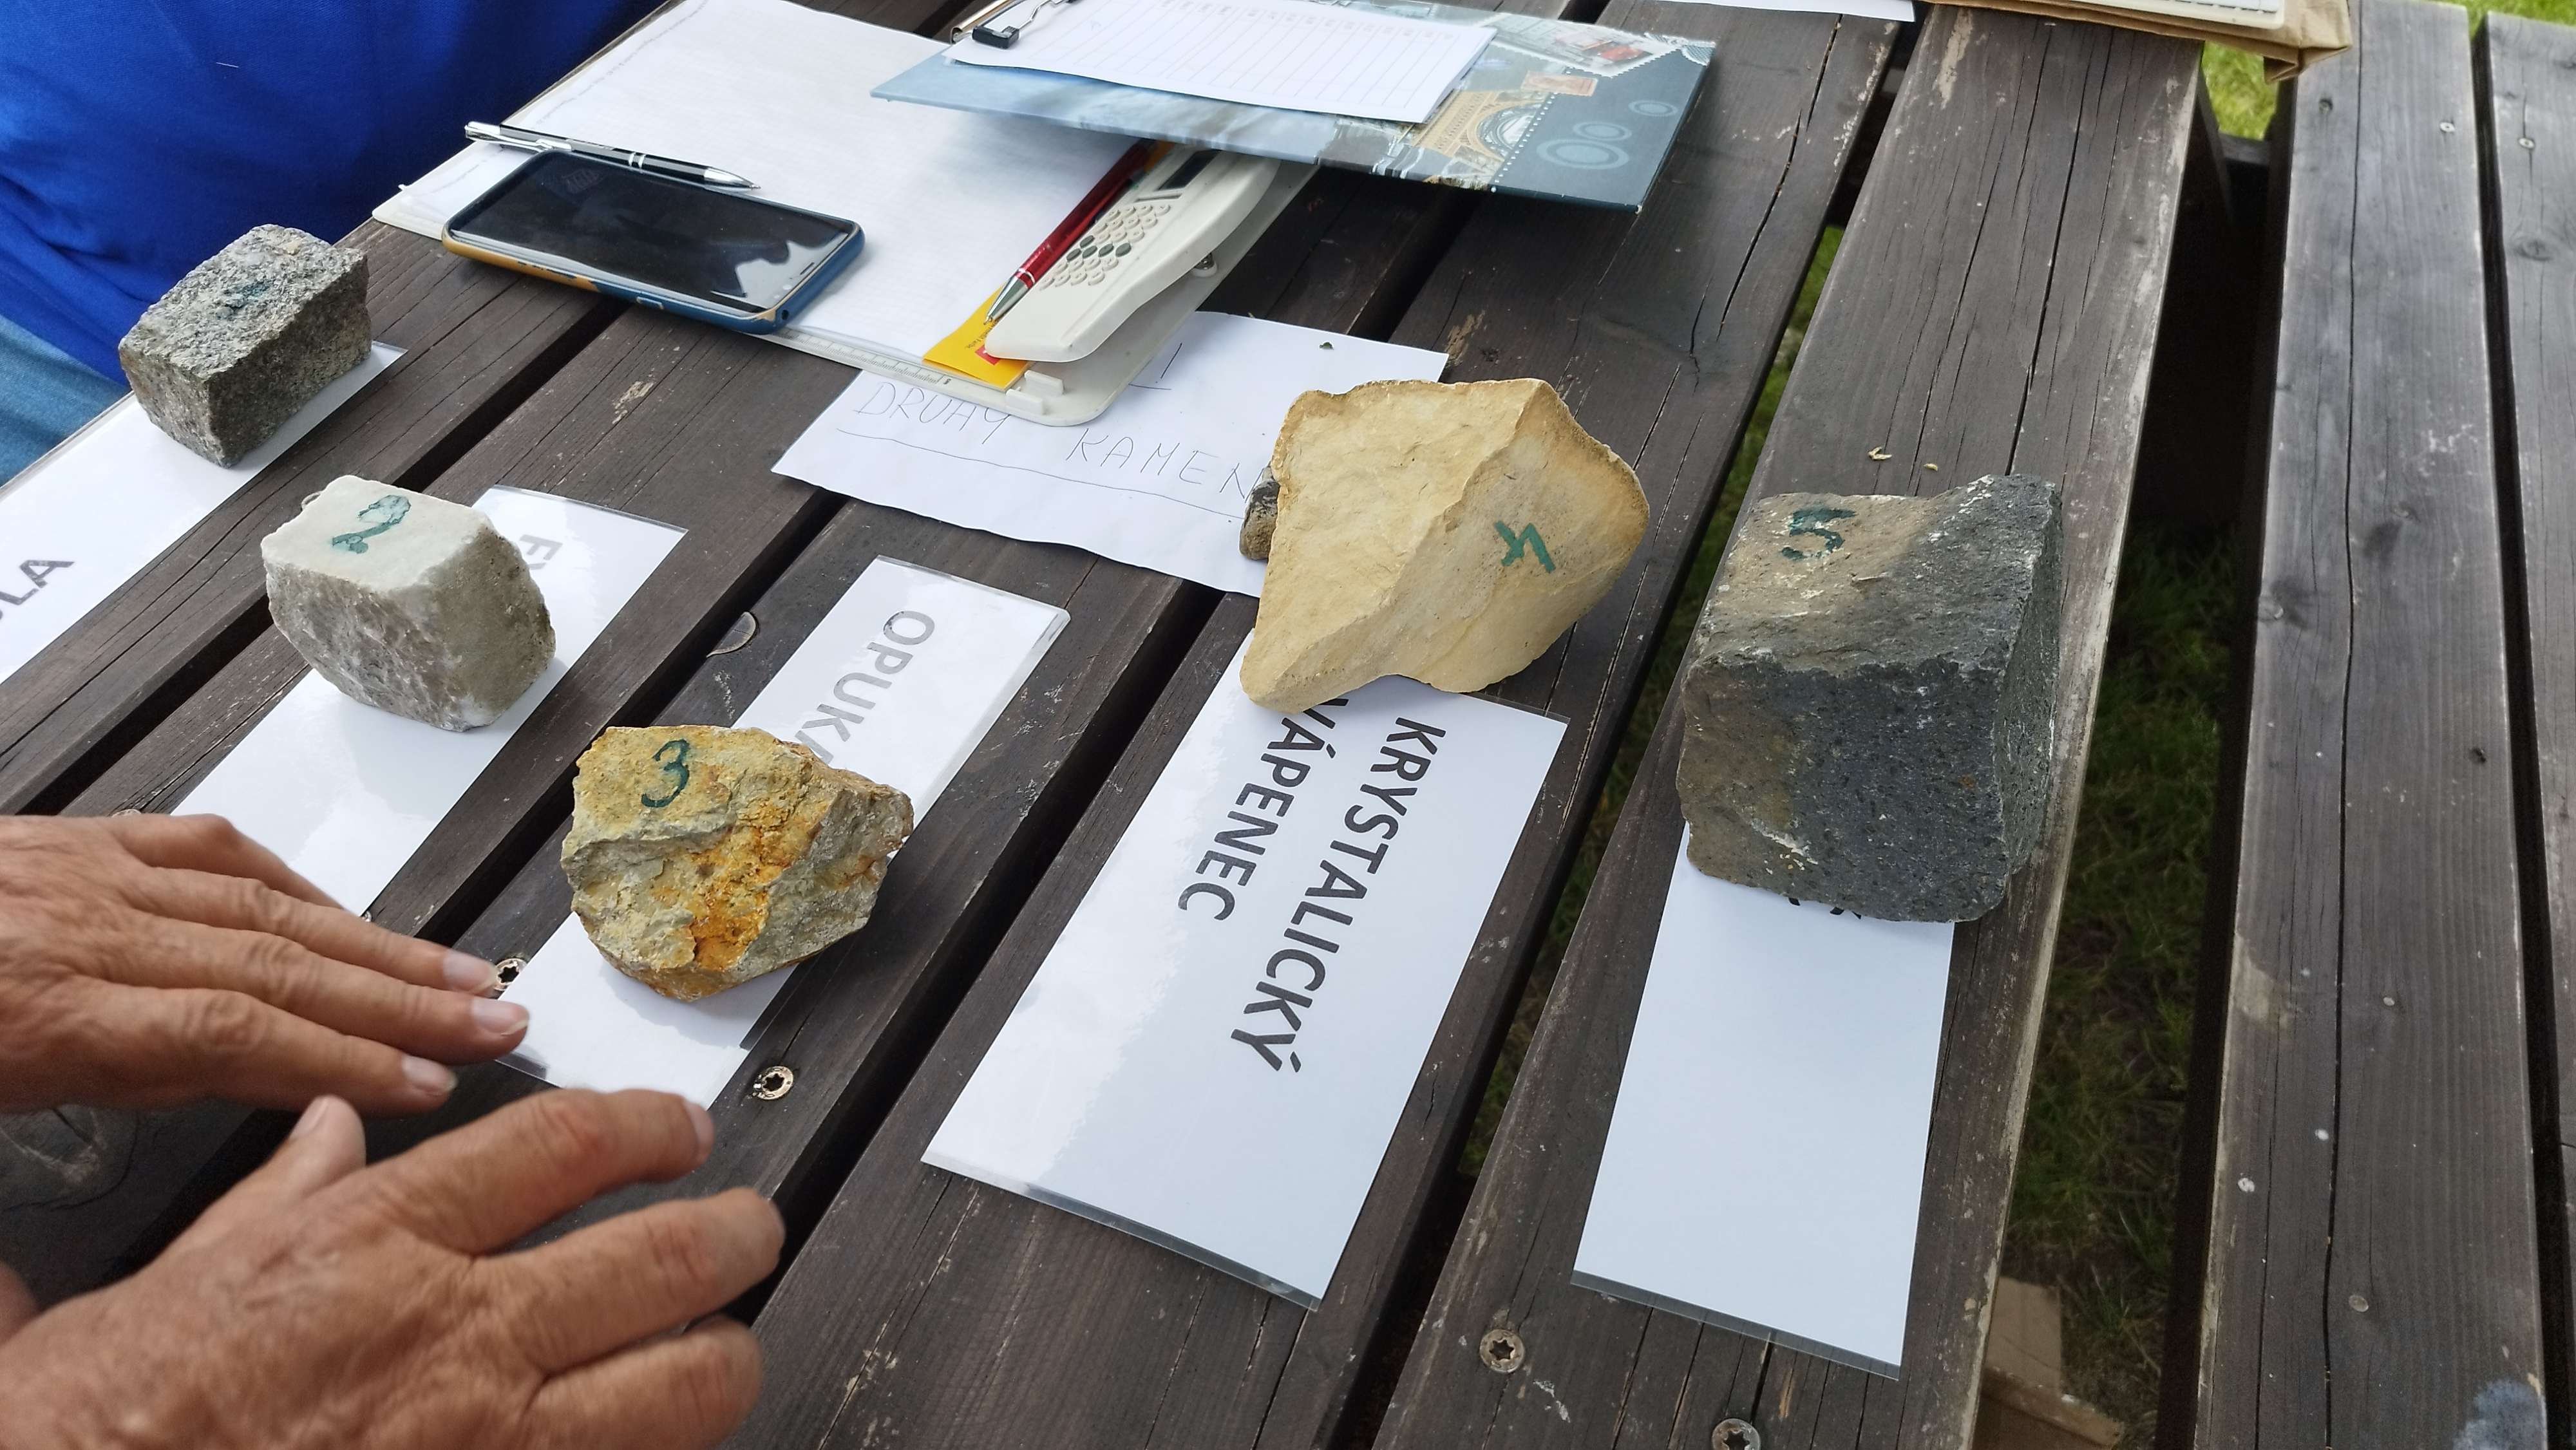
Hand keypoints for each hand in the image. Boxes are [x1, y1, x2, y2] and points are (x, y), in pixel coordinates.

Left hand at [0, 814, 524, 1114]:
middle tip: (495, 1021)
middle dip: (401, 998)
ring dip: (376, 942)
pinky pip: (209, 845)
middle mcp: (84, 930)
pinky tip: (344, 912)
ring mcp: (91, 871)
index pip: (235, 1034)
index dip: (347, 1058)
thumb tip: (259, 1071)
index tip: (432, 1084)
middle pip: (275, 962)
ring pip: (263, 903)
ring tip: (460, 973)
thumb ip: (117, 1084)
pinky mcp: (85, 835)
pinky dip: (293, 881)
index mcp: (47, 1012)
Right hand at [0, 1090, 778, 1448]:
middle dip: (739, 1232)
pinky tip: (651, 1445)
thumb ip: (275, 1202)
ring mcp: (486, 1441)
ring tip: (729, 1341)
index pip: (565, 1143)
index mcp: (372, 1246)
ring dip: (727, 1355)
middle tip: (755, 1228)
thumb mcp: (176, 1282)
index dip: (651, 1123)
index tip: (681, 1128)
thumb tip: (326, 1134)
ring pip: (686, 1382)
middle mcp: (452, 1332)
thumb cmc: (100, 1425)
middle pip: (666, 1255)